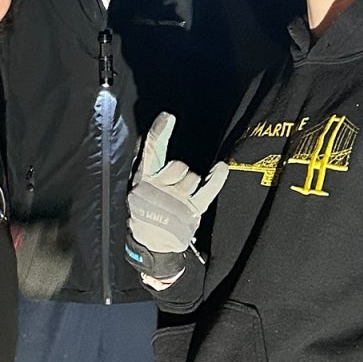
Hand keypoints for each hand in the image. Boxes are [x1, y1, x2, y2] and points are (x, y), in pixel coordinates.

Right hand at [126, 114, 226, 279]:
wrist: (151, 244)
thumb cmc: (148, 210)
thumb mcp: (141, 188)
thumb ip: (150, 164)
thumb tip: (161, 135)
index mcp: (143, 181)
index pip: (151, 152)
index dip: (159, 132)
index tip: (168, 117)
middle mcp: (157, 190)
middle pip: (178, 166)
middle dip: (179, 172)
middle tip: (174, 186)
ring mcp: (175, 202)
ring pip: (192, 177)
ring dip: (190, 184)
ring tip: (180, 198)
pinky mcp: (191, 212)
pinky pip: (208, 190)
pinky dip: (217, 178)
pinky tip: (221, 167)